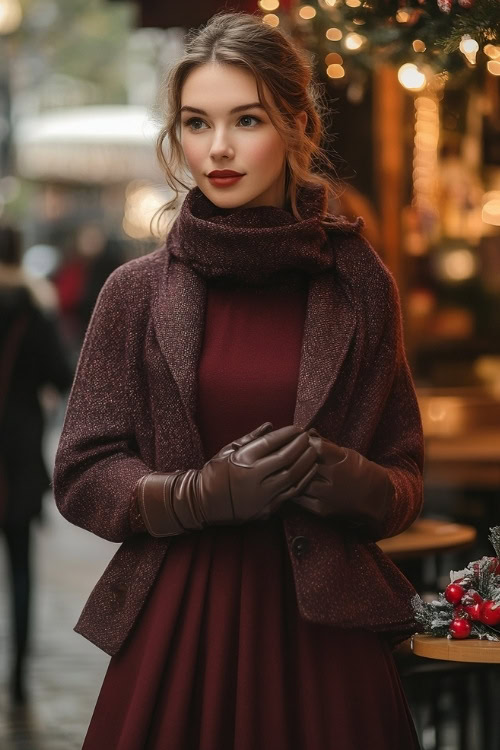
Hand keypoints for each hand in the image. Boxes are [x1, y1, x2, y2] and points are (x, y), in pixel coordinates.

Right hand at [137, 423, 317, 535]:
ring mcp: (260, 497)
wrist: (202, 503)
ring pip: (292, 478)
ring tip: (313, 452)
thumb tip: (271, 426)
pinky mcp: (265, 510)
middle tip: (308, 437)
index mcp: (242, 460)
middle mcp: (253, 478)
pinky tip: (309, 472)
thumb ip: (251, 438)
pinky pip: (290, 495)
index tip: (297, 428)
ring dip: (306, 463)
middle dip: (301, 446)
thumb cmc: (215, 472)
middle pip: (286, 459)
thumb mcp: (228, 450)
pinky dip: (302, 482)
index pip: (272, 443)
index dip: (288, 434)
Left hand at [293, 429, 392, 532]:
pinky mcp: (322, 510)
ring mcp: (326, 496)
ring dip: (290, 475)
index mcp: (339, 461)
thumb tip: (308, 434)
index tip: (298, 439)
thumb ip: (327, 445)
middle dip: (293, 458)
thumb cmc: (361, 471)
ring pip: (298, 482)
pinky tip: (289, 484)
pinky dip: (293, 491)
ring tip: (285, 469)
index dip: (304, 442)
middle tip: (286, 453)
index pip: (314, 447)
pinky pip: (300, 500)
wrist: (377, 498)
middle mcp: (332, 479)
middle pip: (302, 465)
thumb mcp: (347, 453)